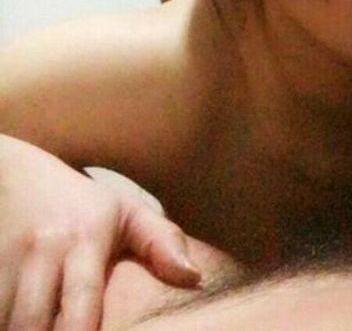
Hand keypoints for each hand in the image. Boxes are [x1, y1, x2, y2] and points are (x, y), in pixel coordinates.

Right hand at [0, 135, 199, 330]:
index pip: (82, 301)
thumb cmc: (82, 203)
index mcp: (84, 239)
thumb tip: (195, 278)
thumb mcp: (127, 212)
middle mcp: (41, 251)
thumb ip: (161, 242)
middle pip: (32, 324)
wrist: (12, 175)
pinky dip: (6, 326)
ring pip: (7, 322)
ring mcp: (4, 263)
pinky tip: (23, 327)